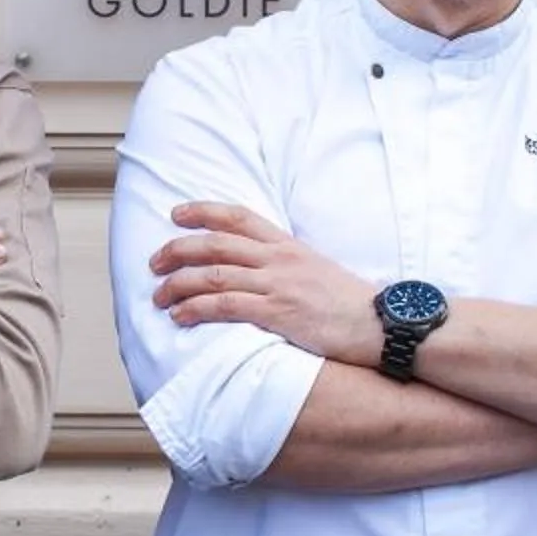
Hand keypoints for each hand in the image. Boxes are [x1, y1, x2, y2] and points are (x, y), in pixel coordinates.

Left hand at [149, 202, 380, 365]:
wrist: (382, 324)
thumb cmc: (351, 304)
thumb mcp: (317, 270)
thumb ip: (287, 265)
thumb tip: (259, 268)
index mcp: (288, 245)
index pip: (238, 216)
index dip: (203, 212)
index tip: (177, 214)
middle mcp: (279, 260)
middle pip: (215, 244)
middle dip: (178, 250)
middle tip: (154, 262)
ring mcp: (278, 285)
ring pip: (213, 275)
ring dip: (178, 284)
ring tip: (159, 296)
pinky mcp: (278, 312)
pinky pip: (225, 306)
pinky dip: (196, 308)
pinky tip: (180, 316)